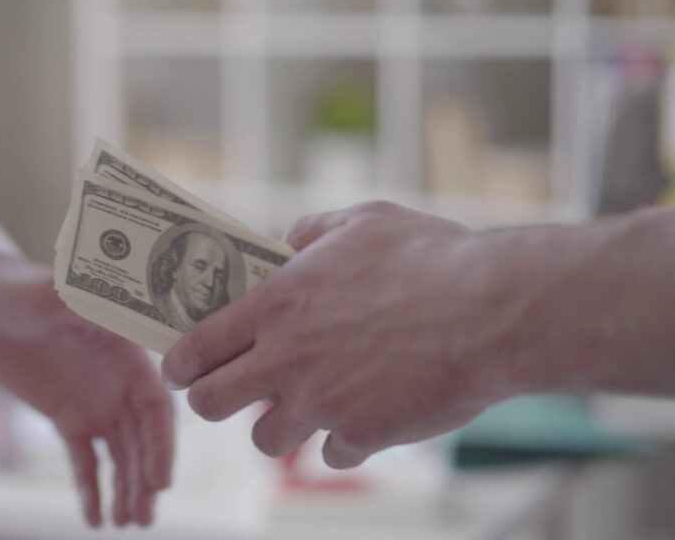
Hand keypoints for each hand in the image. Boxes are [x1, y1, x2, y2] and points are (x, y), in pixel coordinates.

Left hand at [0, 256, 173, 526]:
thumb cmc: (21, 290)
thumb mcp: (51, 293)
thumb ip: (82, 298)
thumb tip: (110, 296)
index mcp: (128, 352)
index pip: (156, 405)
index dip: (162, 443)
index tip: (161, 480)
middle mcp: (121, 381)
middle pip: (143, 437)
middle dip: (146, 476)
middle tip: (142, 516)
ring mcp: (97, 401)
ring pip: (120, 454)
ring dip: (127, 488)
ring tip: (127, 523)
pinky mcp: (69, 417)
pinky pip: (84, 459)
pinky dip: (91, 488)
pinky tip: (94, 518)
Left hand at [162, 202, 516, 468]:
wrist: (494, 312)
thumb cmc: (431, 258)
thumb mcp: (364, 221)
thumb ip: (312, 230)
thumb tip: (286, 238)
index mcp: (277, 304)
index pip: (196, 346)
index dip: (180, 362)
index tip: (180, 368)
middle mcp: (288, 358)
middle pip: (211, 402)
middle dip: (211, 400)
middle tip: (225, 392)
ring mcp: (322, 402)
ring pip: (265, 439)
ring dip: (278, 426)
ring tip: (303, 406)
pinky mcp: (362, 434)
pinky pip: (332, 453)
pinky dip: (343, 439)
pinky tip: (365, 415)